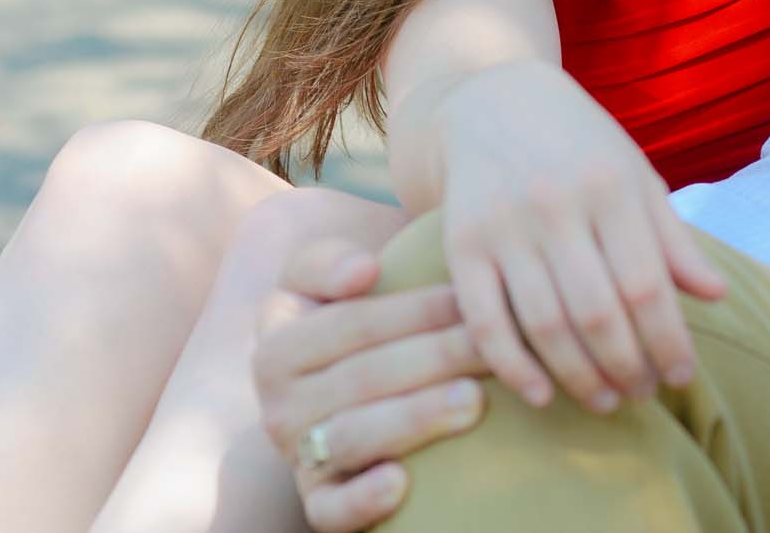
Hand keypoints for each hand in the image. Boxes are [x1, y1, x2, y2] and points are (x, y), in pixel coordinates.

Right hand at [255, 238, 489, 532]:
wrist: (335, 399)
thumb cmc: (344, 331)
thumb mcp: (316, 285)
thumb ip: (326, 262)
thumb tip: (362, 271)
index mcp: (277, 347)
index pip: (352, 323)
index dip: (413, 309)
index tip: (467, 299)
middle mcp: (278, 406)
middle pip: (365, 377)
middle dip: (435, 358)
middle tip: (492, 348)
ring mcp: (299, 458)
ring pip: (356, 436)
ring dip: (416, 418)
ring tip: (473, 400)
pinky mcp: (319, 504)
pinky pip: (331, 511)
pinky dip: (362, 501)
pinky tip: (401, 483)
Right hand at [433, 60, 727, 412]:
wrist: (492, 103)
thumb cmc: (580, 146)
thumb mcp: (635, 176)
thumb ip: (672, 238)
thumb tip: (718, 296)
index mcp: (611, 187)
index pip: (647, 286)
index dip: (668, 341)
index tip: (681, 377)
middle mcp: (556, 206)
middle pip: (598, 313)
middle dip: (627, 367)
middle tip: (642, 395)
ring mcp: (504, 226)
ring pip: (545, 324)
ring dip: (579, 377)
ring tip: (604, 400)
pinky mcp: (460, 244)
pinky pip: (484, 320)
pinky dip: (512, 366)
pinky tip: (541, 395)